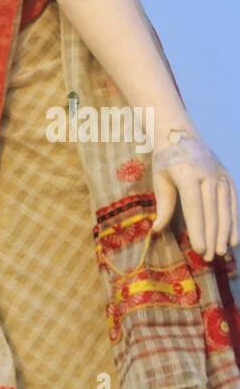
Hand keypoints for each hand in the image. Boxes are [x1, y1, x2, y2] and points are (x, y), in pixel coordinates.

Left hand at [151, 134, 238, 260]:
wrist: (180, 130)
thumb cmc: (165, 158)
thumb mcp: (160, 178)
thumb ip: (163, 205)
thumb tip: (157, 230)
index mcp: (186, 173)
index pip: (194, 207)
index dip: (198, 230)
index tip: (199, 250)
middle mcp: (207, 174)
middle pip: (211, 211)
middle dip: (211, 236)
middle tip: (209, 258)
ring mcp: (220, 175)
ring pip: (224, 209)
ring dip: (224, 233)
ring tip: (221, 253)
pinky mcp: (227, 177)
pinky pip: (233, 202)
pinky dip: (234, 222)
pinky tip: (233, 239)